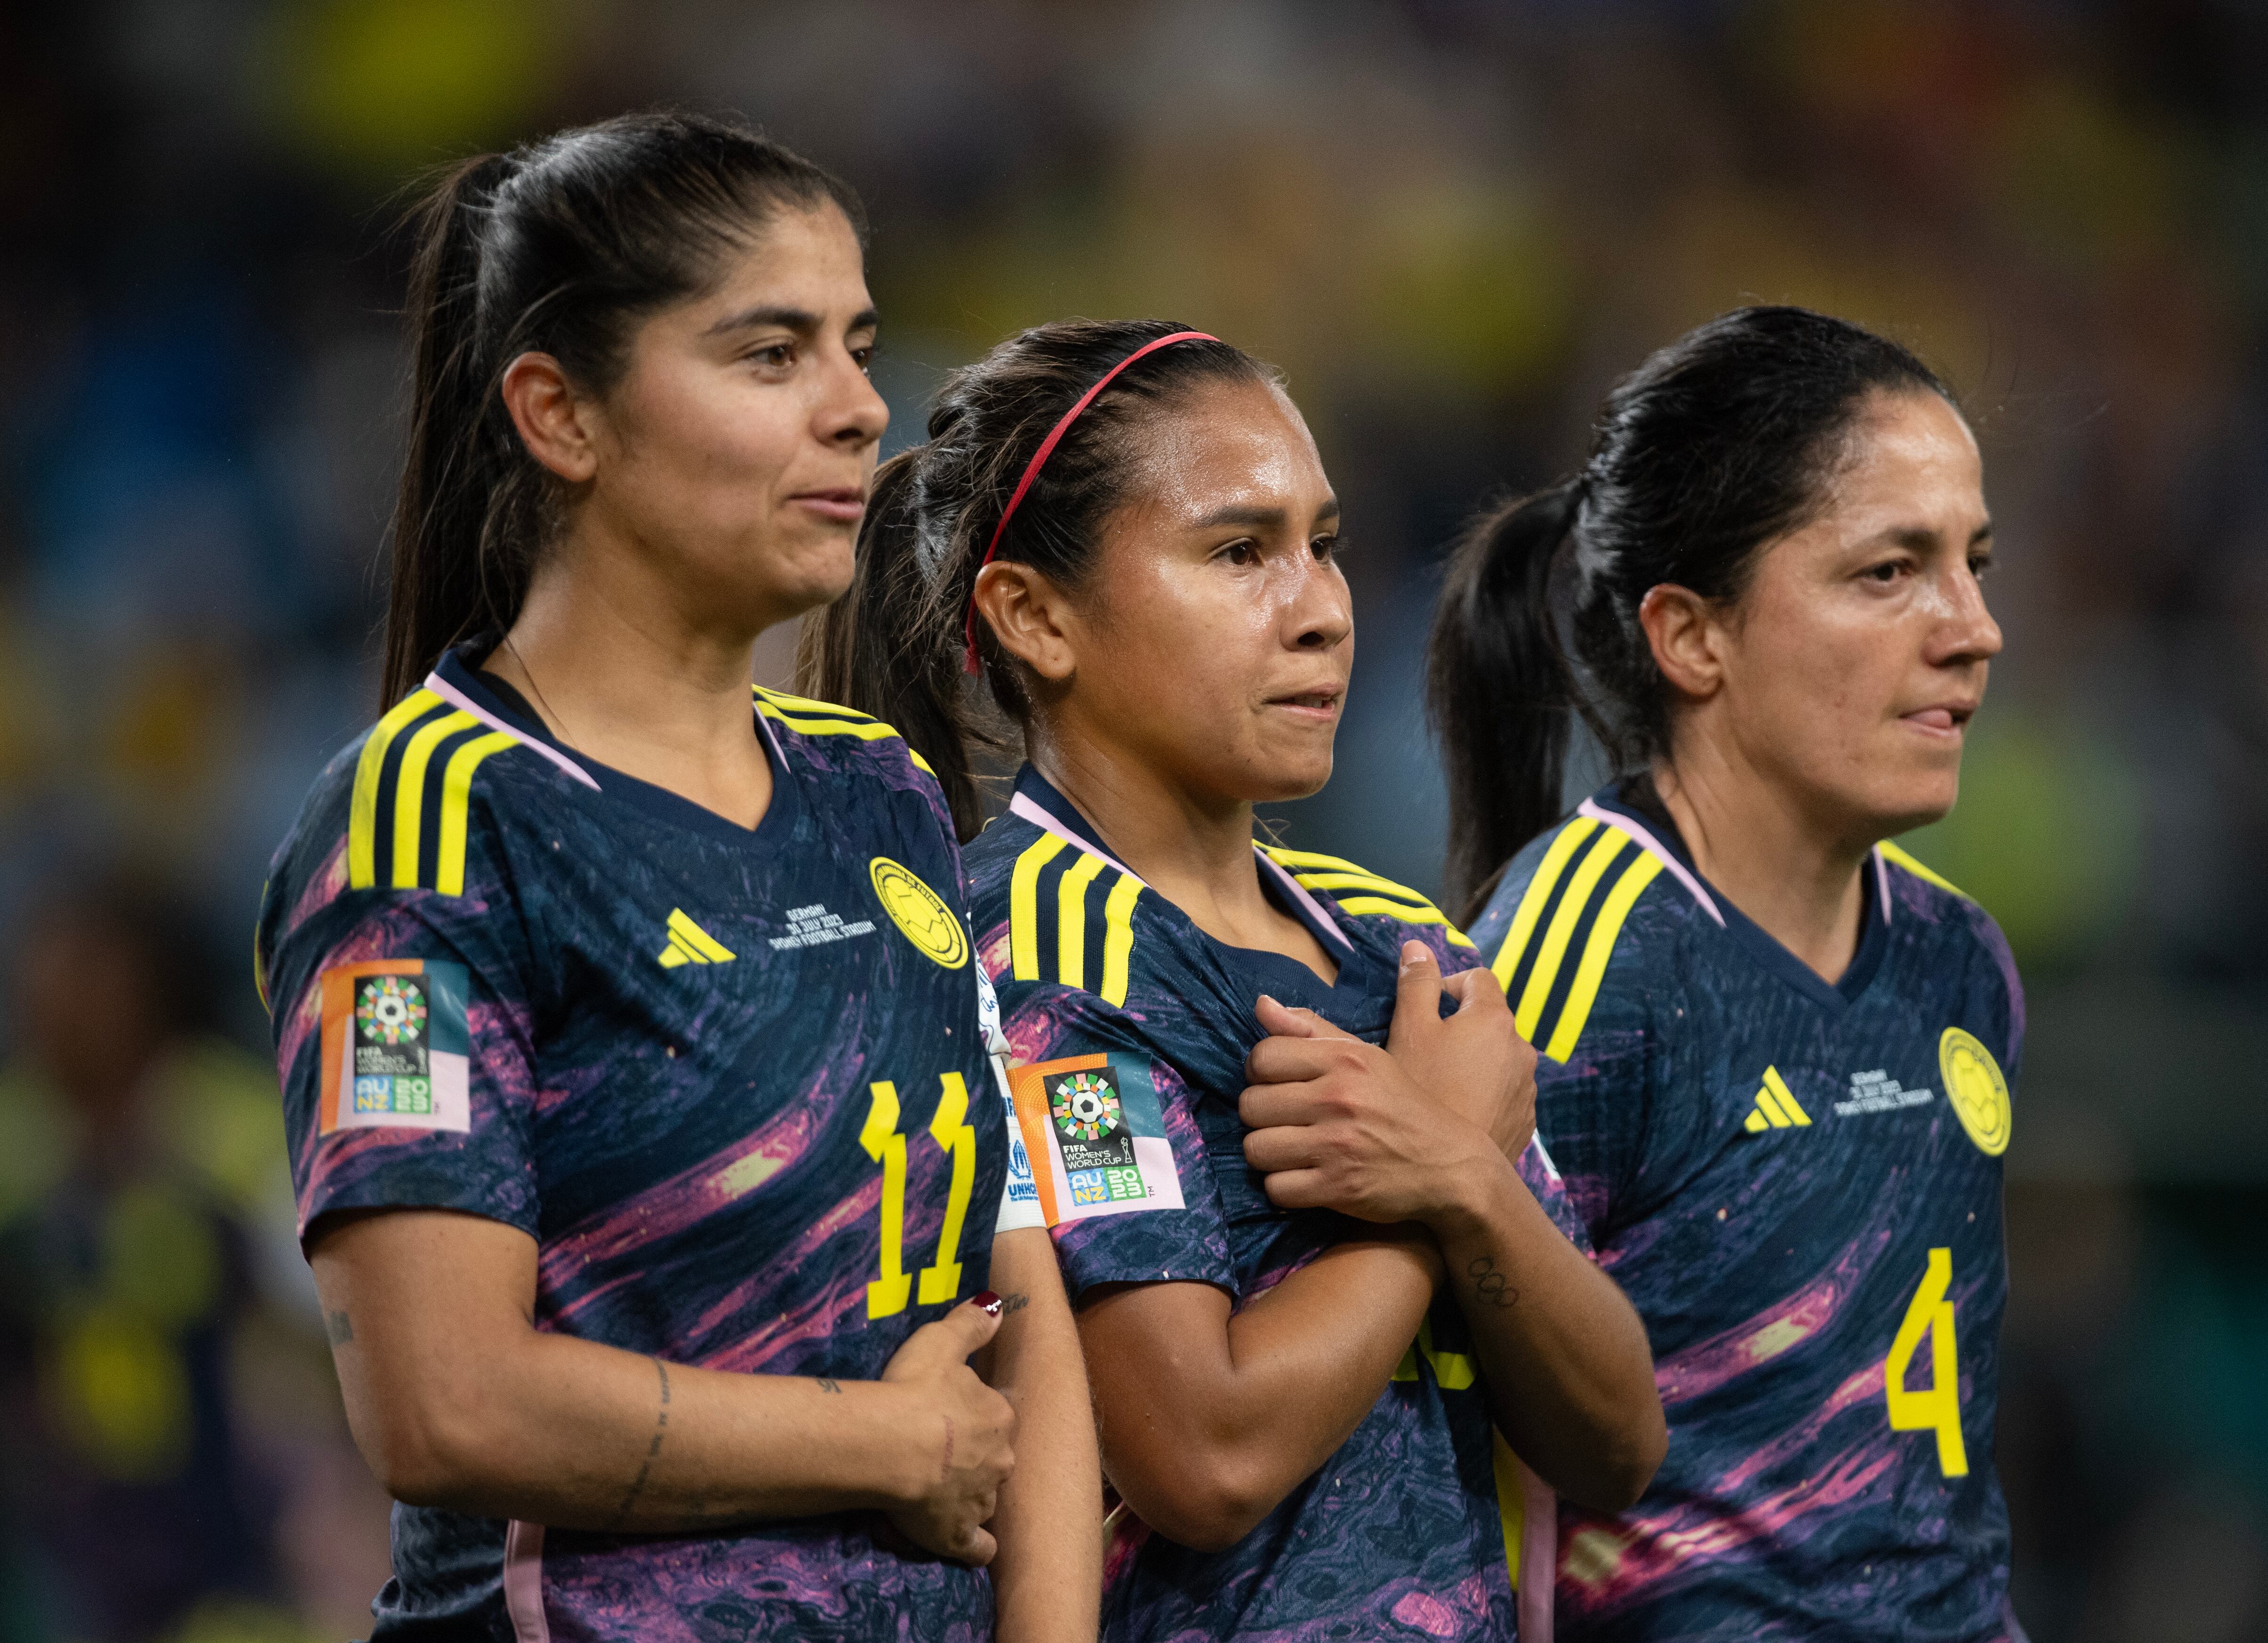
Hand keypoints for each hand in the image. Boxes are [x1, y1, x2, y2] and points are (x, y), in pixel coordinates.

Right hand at [878, 1295, 1016, 1564]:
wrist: (889, 1446)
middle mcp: (1000, 1461)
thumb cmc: (914, 1389)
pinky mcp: (958, 1536)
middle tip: (944, 1454)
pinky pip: (978, 1548)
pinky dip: (976, 1547)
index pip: (997, 1413)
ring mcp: (981, 1501)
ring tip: (943, 1493)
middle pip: (995, 1458)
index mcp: (1000, 1416)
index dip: (975, 1413)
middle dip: (977, 1457)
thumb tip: (999, 1305)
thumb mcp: (942, 1341)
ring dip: (972, 1496)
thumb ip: (972, 1324)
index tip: (952, 1413)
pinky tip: (969, 1546)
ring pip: (987, 1499)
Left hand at [1239, 960, 1501, 1226]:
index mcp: (1345, 1059)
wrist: (1451, 1165)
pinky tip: (1304, 1179)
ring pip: (1255, 1149)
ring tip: (1292, 1151)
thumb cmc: (1402, 1107)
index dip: (1260, 1074)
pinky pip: (1276, 1189)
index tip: (1277, 1086)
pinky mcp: (1338, 1187)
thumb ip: (1311, 1030)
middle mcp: (1338, 1098)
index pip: (1262, 1057)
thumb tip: (1261, 1005)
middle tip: (1286, 1123)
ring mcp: (1337, 1145)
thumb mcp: (1367, 1057)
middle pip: (1251, 1105)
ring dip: (1269, 1155)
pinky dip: (1285, 1188)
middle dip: (1262, 1117)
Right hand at [1386, 942, 1535, 1160]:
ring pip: (1497, 1059)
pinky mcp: (1525, 1122)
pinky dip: (1483, 1094)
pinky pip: (1504, 1093)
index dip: (1449, 985)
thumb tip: (1417, 946)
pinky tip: (1454, 1112)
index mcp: (1495, 1019)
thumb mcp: (1408, 1031)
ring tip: (1438, 1085)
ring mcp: (1527, 1089)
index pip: (1479, 978)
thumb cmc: (1422, 1093)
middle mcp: (1522, 1049)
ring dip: (1473, 1061)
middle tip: (1423, 1051)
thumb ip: (1415, 984)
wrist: (1449, 1171)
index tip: (1425, 1009)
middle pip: (1489, 1020)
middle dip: (1459, 1027)